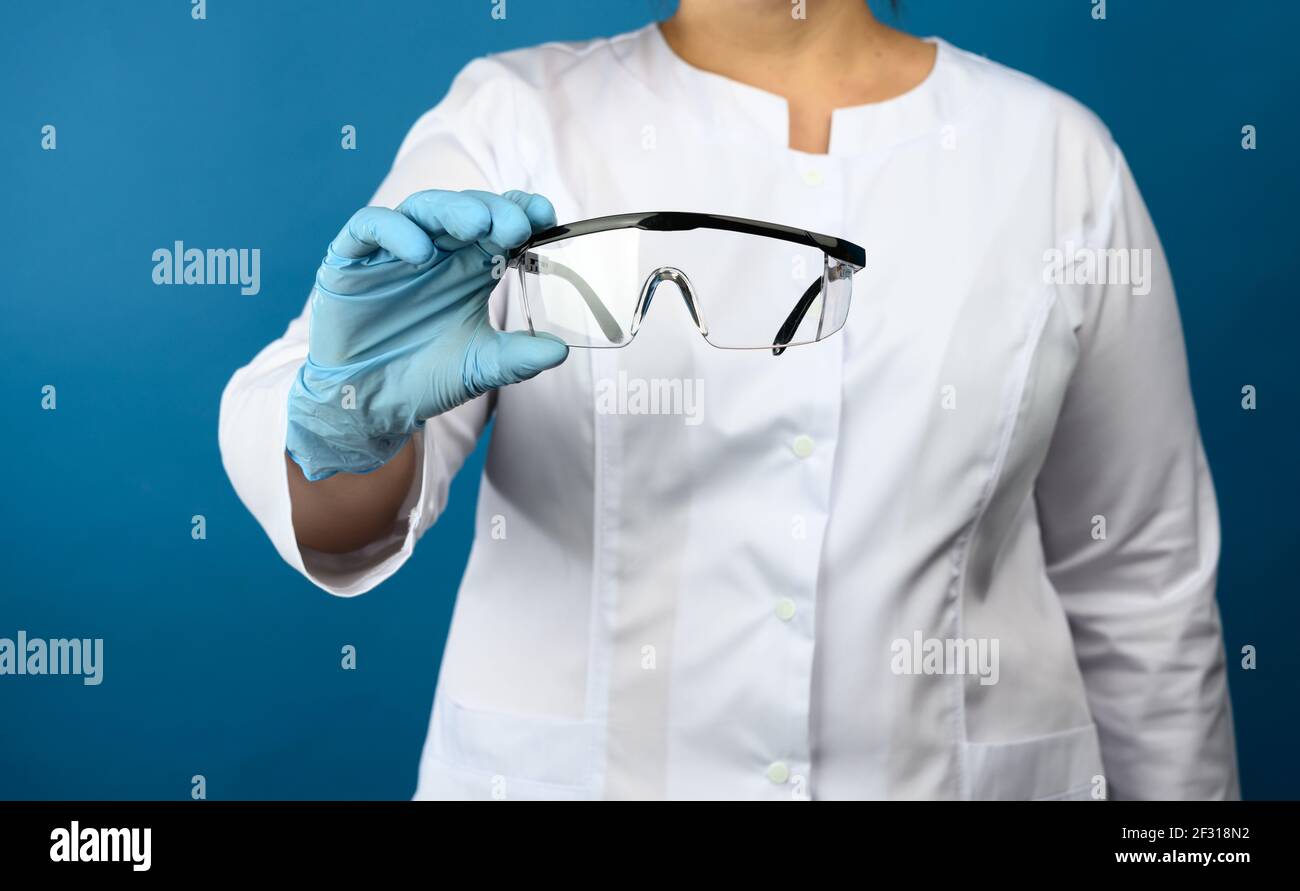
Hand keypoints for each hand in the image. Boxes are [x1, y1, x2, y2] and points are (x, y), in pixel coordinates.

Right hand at [286, 189, 565, 480]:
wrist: (368, 405)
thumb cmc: (424, 377)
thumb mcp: (479, 366)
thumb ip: (517, 357)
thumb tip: (561, 350)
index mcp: (471, 267)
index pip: (500, 224)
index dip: (523, 212)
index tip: (547, 216)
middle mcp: (437, 250)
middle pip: (467, 209)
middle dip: (493, 210)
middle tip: (515, 225)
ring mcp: (394, 250)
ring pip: (423, 207)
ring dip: (451, 210)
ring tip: (476, 225)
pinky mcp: (353, 258)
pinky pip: (371, 226)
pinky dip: (396, 231)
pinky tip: (420, 253)